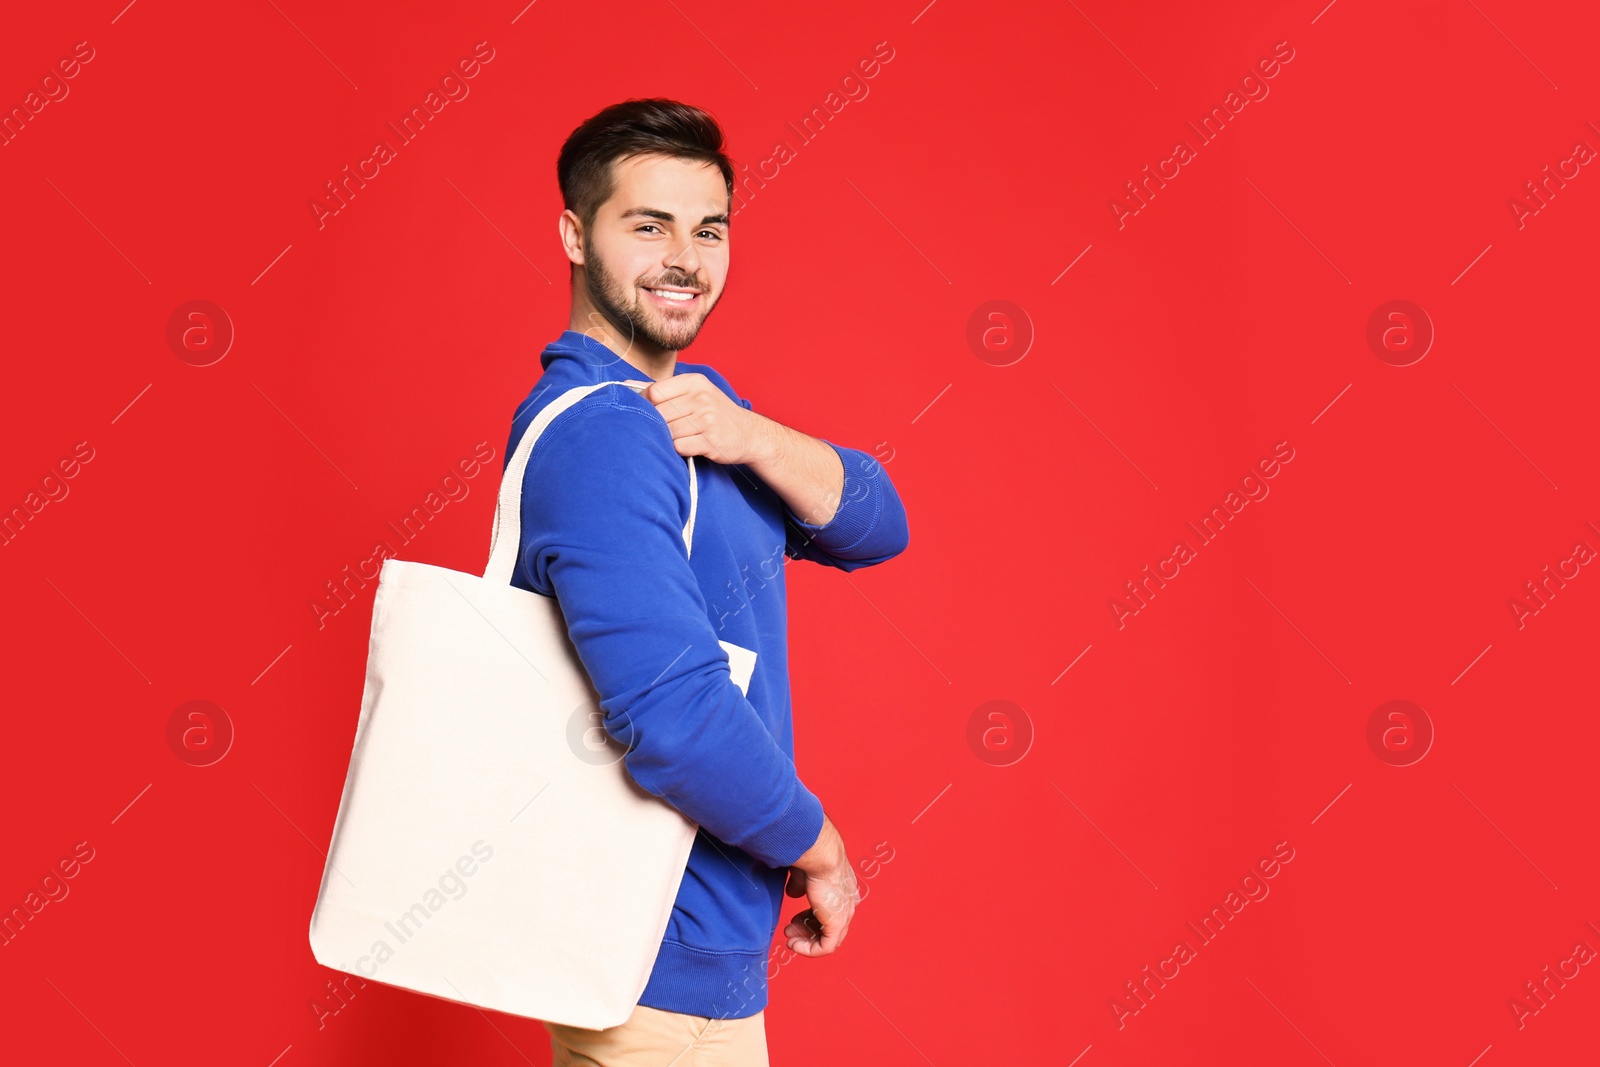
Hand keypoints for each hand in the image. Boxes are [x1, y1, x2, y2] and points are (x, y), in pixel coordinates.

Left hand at [640, 373, 775, 466]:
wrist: (748, 433)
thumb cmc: (714, 413)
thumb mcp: (694, 393)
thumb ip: (663, 390)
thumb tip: (624, 384)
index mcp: (694, 381)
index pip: (655, 392)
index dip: (645, 406)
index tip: (647, 414)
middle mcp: (702, 397)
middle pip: (659, 414)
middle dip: (657, 425)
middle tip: (664, 430)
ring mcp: (708, 419)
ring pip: (668, 432)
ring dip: (668, 439)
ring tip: (679, 438)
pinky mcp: (711, 441)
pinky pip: (680, 447)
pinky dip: (679, 449)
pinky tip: (688, 446)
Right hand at [782, 814, 859, 957]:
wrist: (821, 857)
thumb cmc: (813, 859)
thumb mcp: (804, 875)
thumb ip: (800, 886)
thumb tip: (793, 893)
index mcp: (844, 891)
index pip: (829, 911)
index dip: (809, 917)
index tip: (793, 920)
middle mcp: (848, 904)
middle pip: (828, 927)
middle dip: (806, 931)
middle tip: (789, 932)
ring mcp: (845, 916)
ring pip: (828, 939)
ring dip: (806, 942)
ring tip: (790, 941)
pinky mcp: (837, 925)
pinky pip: (825, 947)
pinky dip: (809, 950)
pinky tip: (794, 945)